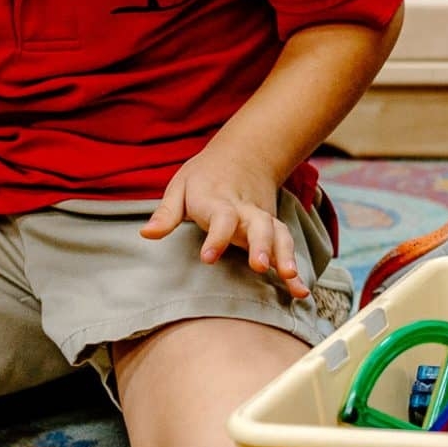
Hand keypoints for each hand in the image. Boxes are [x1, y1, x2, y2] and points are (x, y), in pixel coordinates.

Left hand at [142, 145, 310, 296]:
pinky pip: (286, 248)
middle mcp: (245, 210)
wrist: (244, 155)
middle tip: (260, 267)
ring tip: (289, 278)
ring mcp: (262, 219)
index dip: (217, 237)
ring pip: (279, 234)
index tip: (208, 258)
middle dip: (262, 245)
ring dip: (285, 255)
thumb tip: (146, 235)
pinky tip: (300, 292)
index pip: (222, 217)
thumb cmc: (205, 177)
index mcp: (219, 200)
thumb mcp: (180, 186)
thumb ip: (166, 213)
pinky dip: (296, 270)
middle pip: (260, 224)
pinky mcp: (272, 230)